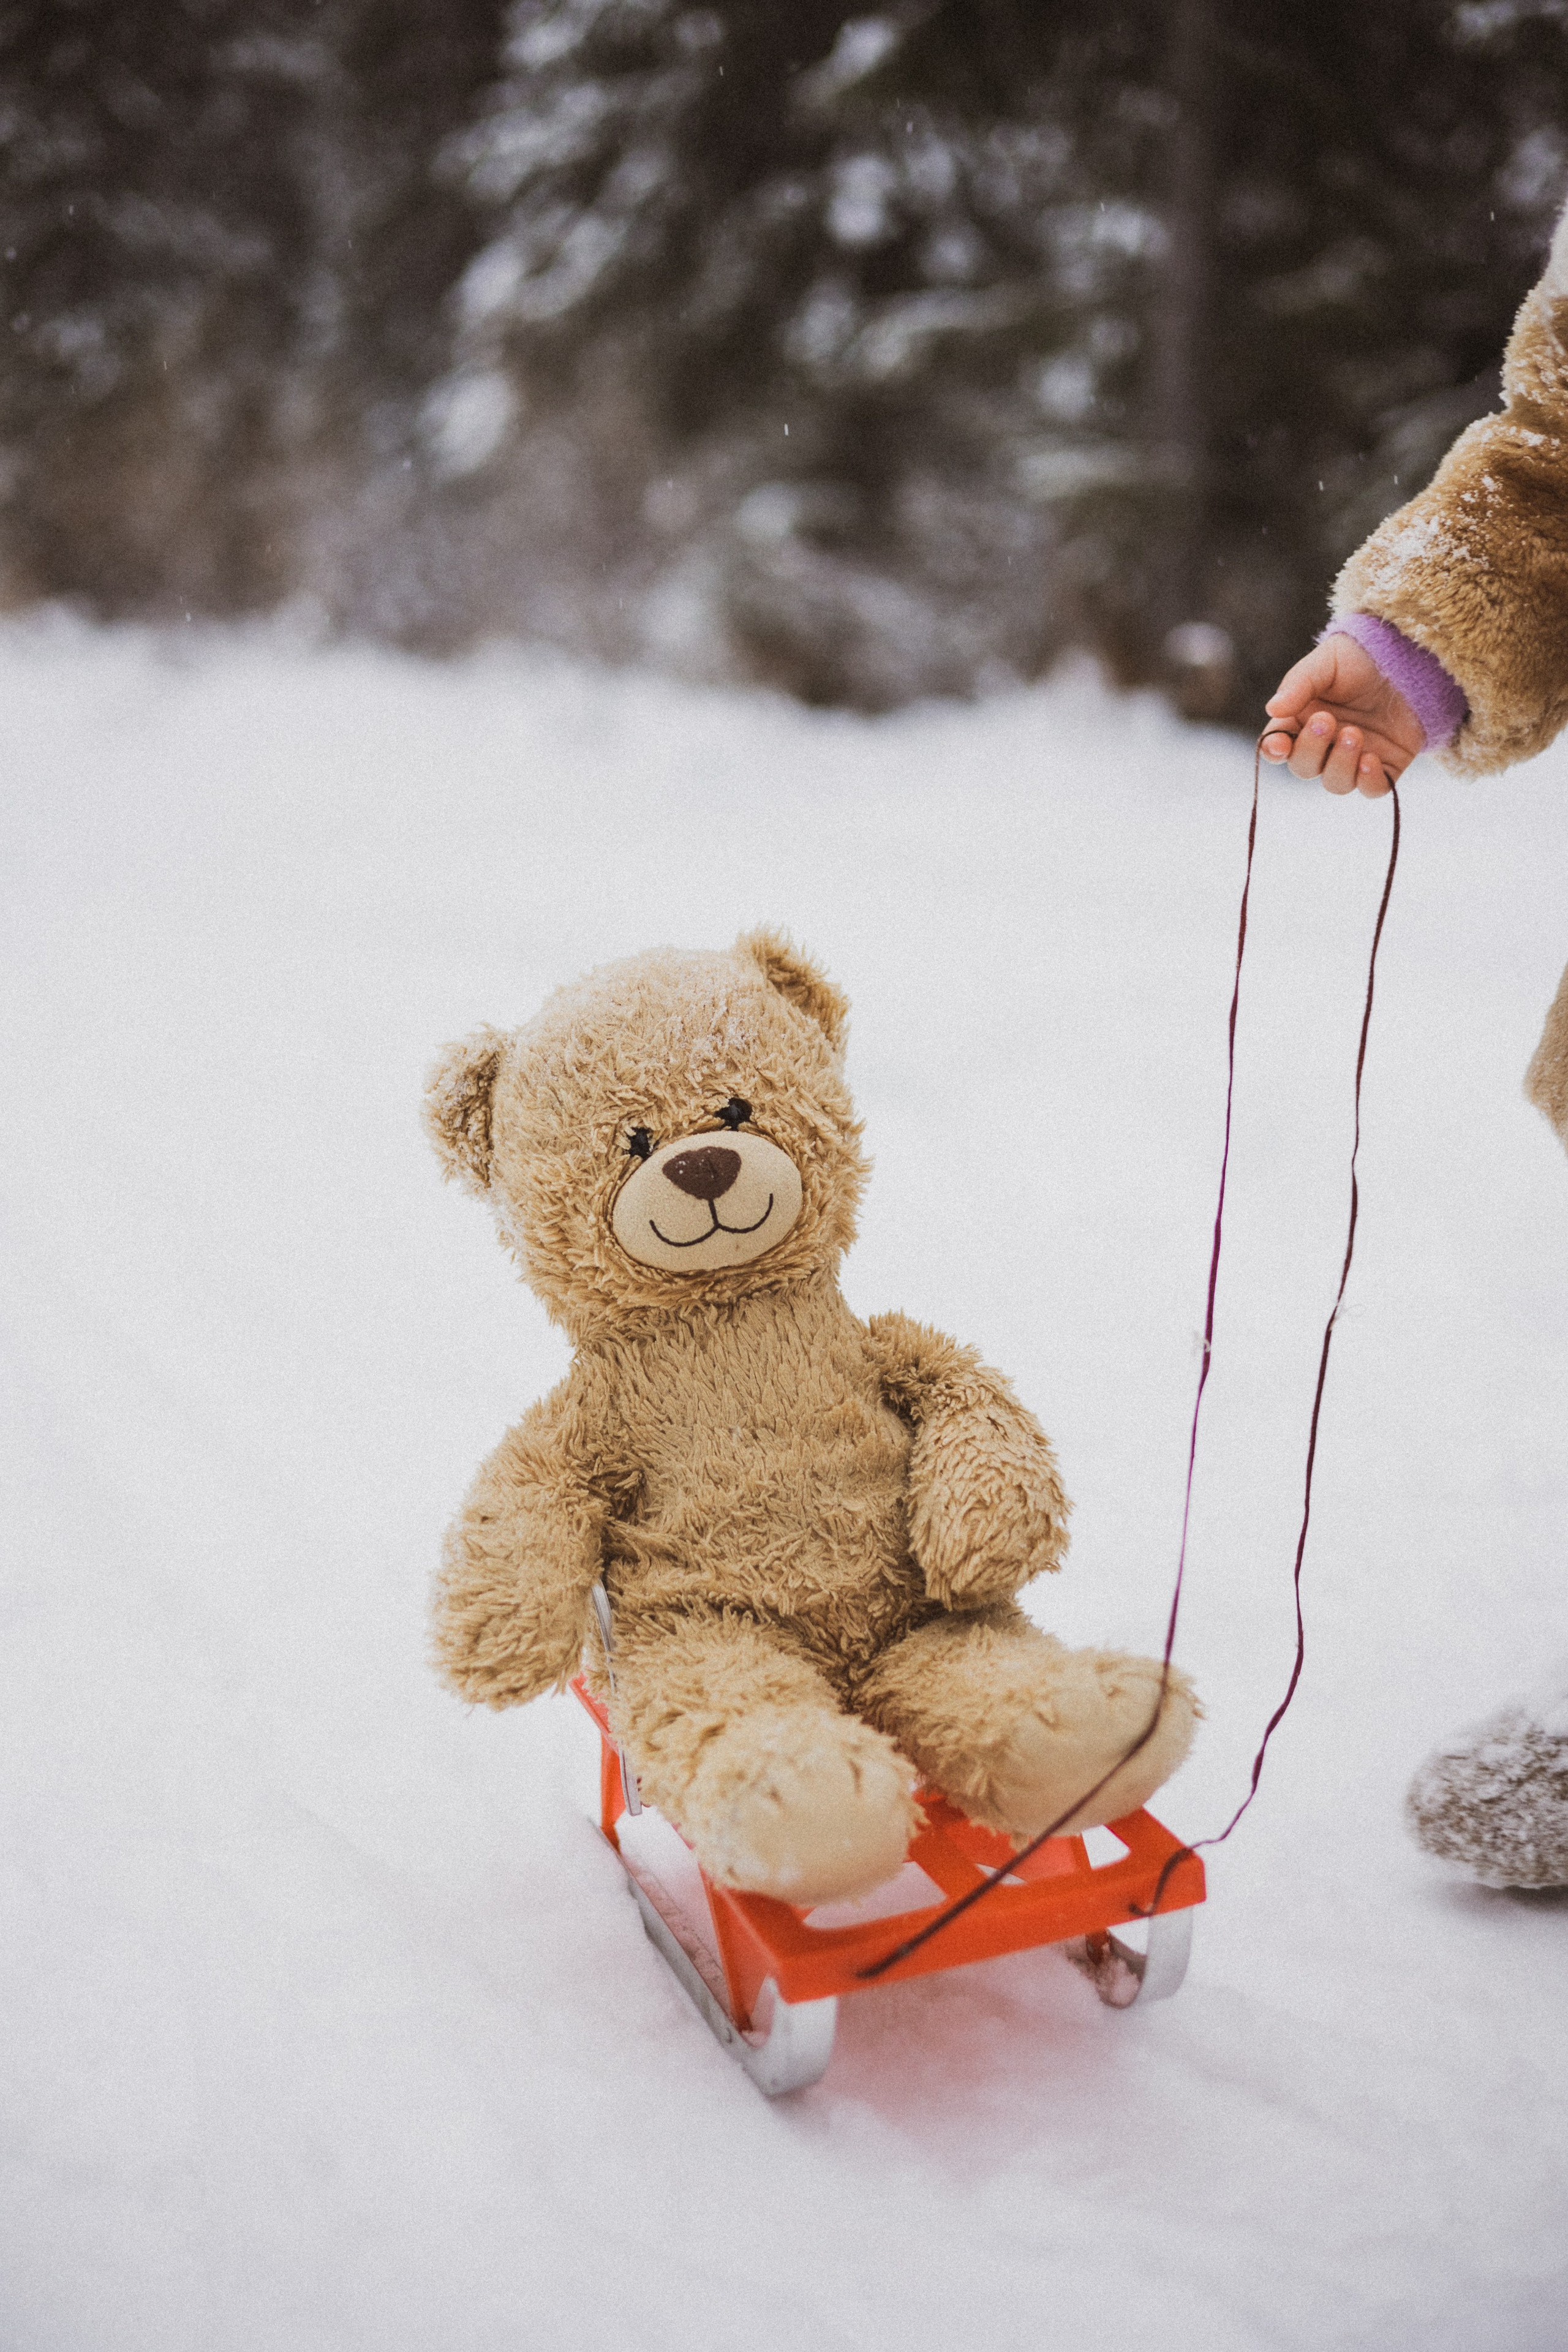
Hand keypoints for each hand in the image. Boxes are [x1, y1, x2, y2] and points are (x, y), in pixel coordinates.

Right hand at [1261, 636, 1424, 797]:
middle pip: (1304, 768)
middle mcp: (1326, 745)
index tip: (1280, 744)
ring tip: (1354, 734)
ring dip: (1340, 764)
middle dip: (1311, 749)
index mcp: (1303, 720)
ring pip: (1336, 783)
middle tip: (1327, 721)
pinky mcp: (1386, 766)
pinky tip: (1370, 760)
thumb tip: (1272, 708)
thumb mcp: (1328, 661)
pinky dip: (1368, 781)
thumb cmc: (1363, 657)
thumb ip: (1299, 684)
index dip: (1274, 751)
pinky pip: (1372, 789)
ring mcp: (1355, 758)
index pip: (1278, 746)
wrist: (1411, 657)